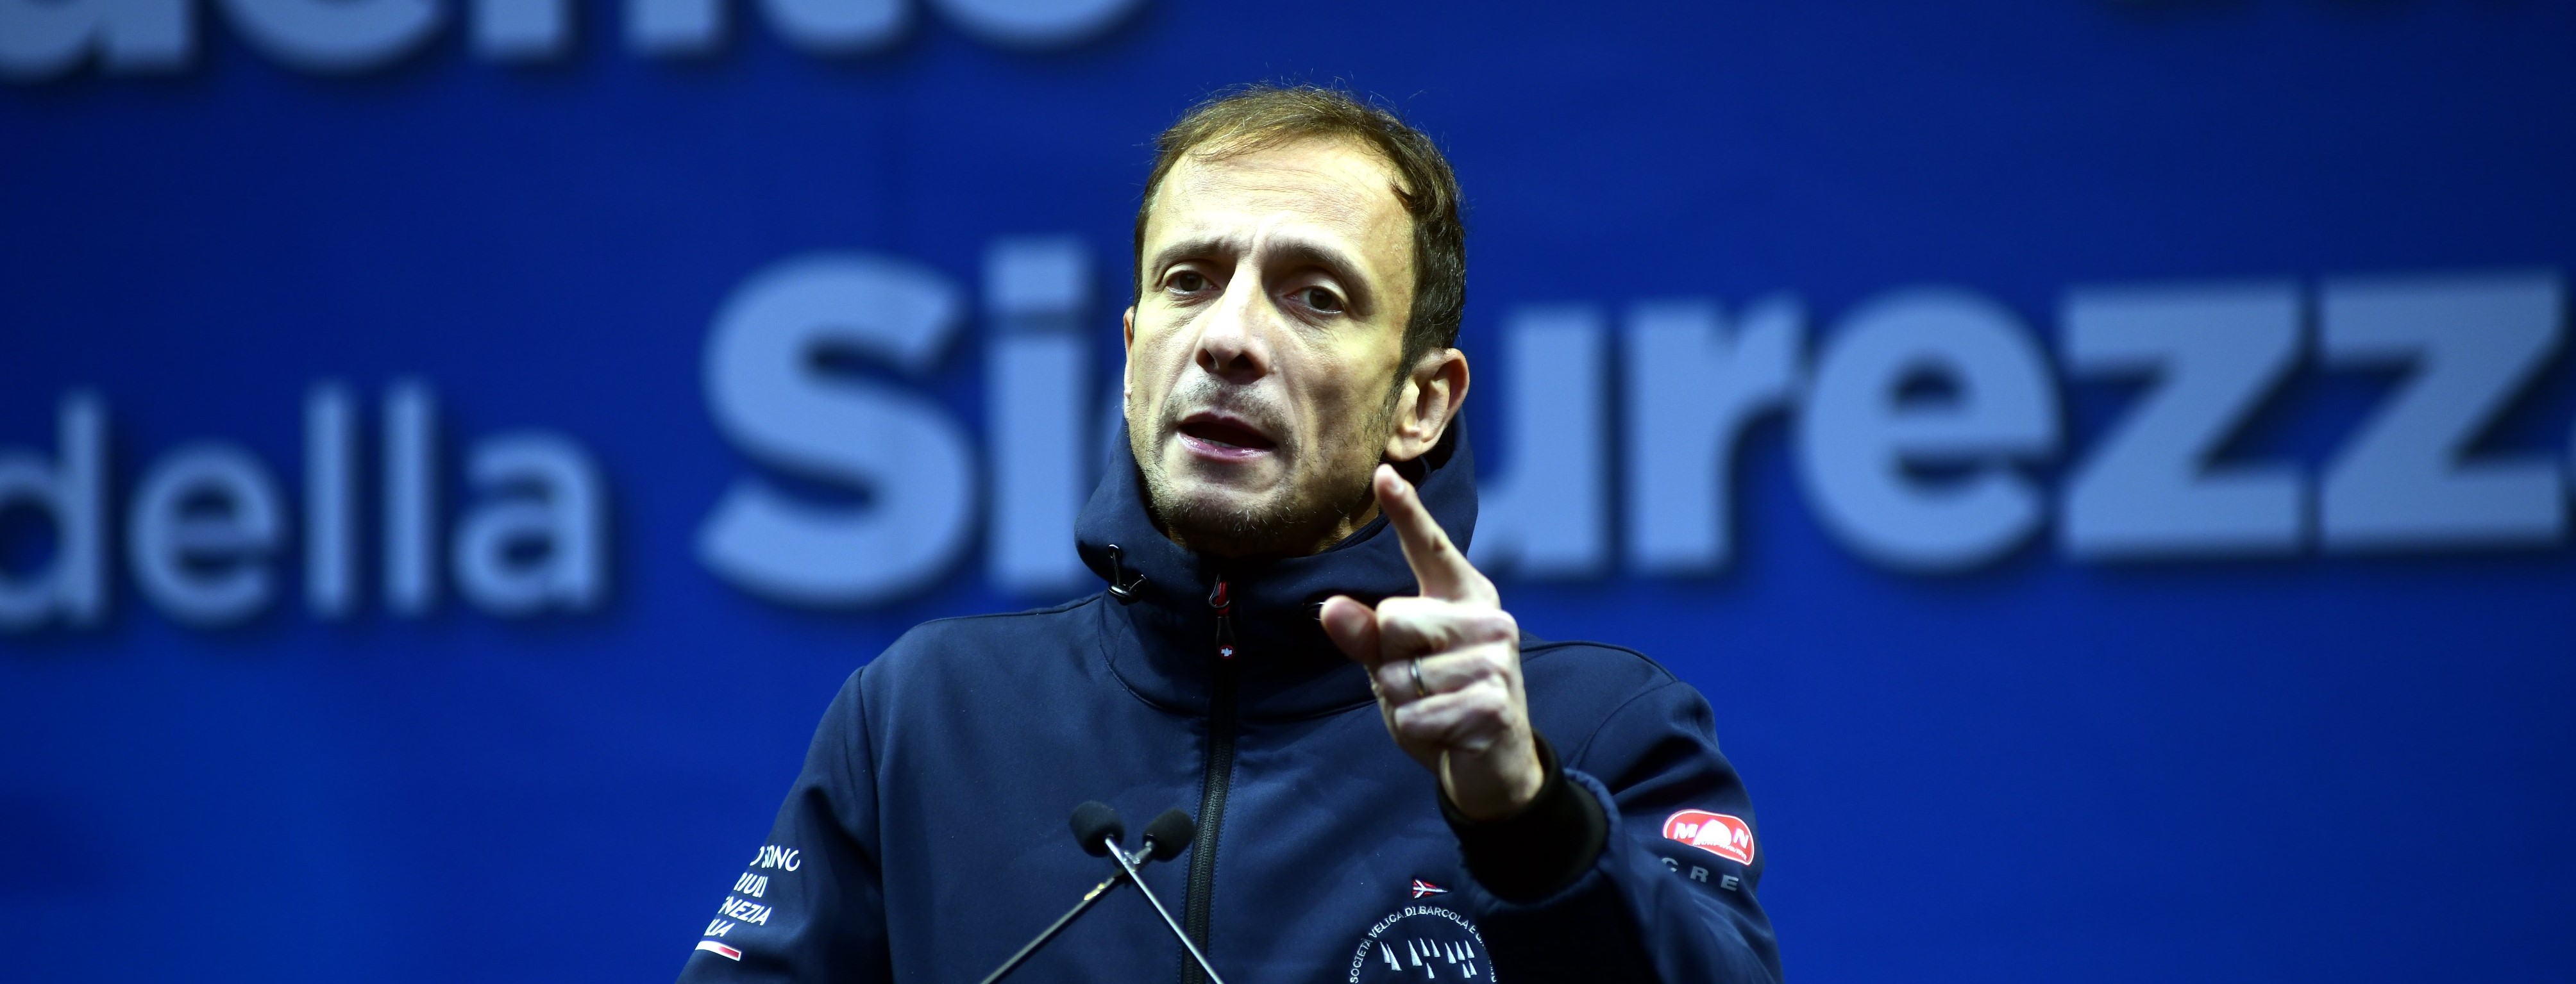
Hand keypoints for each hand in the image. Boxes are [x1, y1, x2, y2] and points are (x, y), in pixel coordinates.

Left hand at [1321, 464, 1543, 820]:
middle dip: (1390, 659)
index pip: (1429, 549)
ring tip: (1438, 708)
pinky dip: (1418, 731)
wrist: (1494, 765)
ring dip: (1403, 702)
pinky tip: (1446, 732)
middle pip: (1395, 616)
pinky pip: (1417, 713)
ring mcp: (1497, 661)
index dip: (1406, 512)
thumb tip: (1329, 607)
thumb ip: (1365, 636)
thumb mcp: (1394, 666)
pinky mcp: (1494, 705)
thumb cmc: (1441, 700)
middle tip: (1423, 682)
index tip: (1383, 474)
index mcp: (1464, 597)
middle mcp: (1489, 619)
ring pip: (1401, 673)